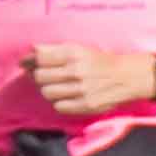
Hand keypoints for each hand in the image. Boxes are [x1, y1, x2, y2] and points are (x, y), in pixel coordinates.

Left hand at [22, 42, 155, 118]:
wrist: (127, 77)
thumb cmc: (99, 61)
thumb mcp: (79, 49)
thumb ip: (54, 50)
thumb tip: (29, 54)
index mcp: (73, 53)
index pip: (40, 58)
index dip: (30, 61)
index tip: (28, 64)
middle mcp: (76, 71)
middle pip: (39, 76)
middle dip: (40, 76)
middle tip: (47, 76)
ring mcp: (81, 90)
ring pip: (47, 92)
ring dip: (49, 90)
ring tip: (58, 86)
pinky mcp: (85, 105)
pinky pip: (59, 106)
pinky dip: (60, 102)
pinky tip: (67, 97)